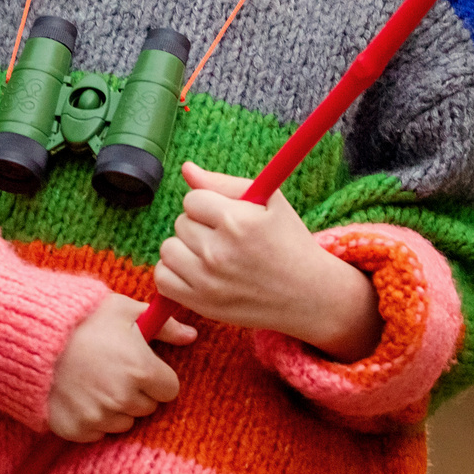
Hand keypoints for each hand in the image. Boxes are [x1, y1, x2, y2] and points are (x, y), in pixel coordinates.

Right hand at [46, 295, 193, 441]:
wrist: (30, 335)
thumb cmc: (81, 318)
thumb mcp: (125, 310)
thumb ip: (164, 327)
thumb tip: (192, 335)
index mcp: (141, 370)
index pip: (169, 390)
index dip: (157, 377)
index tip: (141, 366)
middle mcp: (123, 399)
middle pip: (147, 408)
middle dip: (137, 393)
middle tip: (114, 371)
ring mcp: (98, 417)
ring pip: (123, 423)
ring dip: (115, 408)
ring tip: (94, 381)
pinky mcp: (75, 430)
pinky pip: (96, 433)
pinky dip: (91, 419)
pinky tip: (78, 395)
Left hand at [155, 163, 382, 360]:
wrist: (309, 295)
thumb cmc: (292, 244)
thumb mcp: (270, 203)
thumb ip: (224, 183)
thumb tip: (187, 169)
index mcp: (236, 221)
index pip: (193, 199)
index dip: (209, 205)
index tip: (226, 216)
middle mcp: (217, 251)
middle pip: (181, 223)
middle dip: (200, 225)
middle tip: (225, 238)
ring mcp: (207, 281)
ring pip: (168, 248)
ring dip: (185, 248)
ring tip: (210, 254)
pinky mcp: (201, 304)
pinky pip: (163, 279)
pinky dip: (174, 272)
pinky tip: (196, 271)